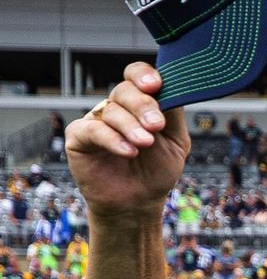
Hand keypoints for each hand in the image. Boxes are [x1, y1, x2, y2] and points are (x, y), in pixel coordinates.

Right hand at [64, 64, 190, 215]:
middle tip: (156, 125)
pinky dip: (113, 140)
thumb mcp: (176, 141)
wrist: (138, 203)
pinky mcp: (79, 137)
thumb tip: (174, 88)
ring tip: (145, 143)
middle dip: (143, 105)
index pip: (136, 76)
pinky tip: (128, 152)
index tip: (155, 85)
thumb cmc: (157, 170)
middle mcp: (116, 108)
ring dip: (131, 127)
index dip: (143, 75)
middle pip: (124, 91)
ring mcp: (96, 120)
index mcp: (139, 104)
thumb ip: (174, 115)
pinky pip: (93, 130)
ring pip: (111, 111)